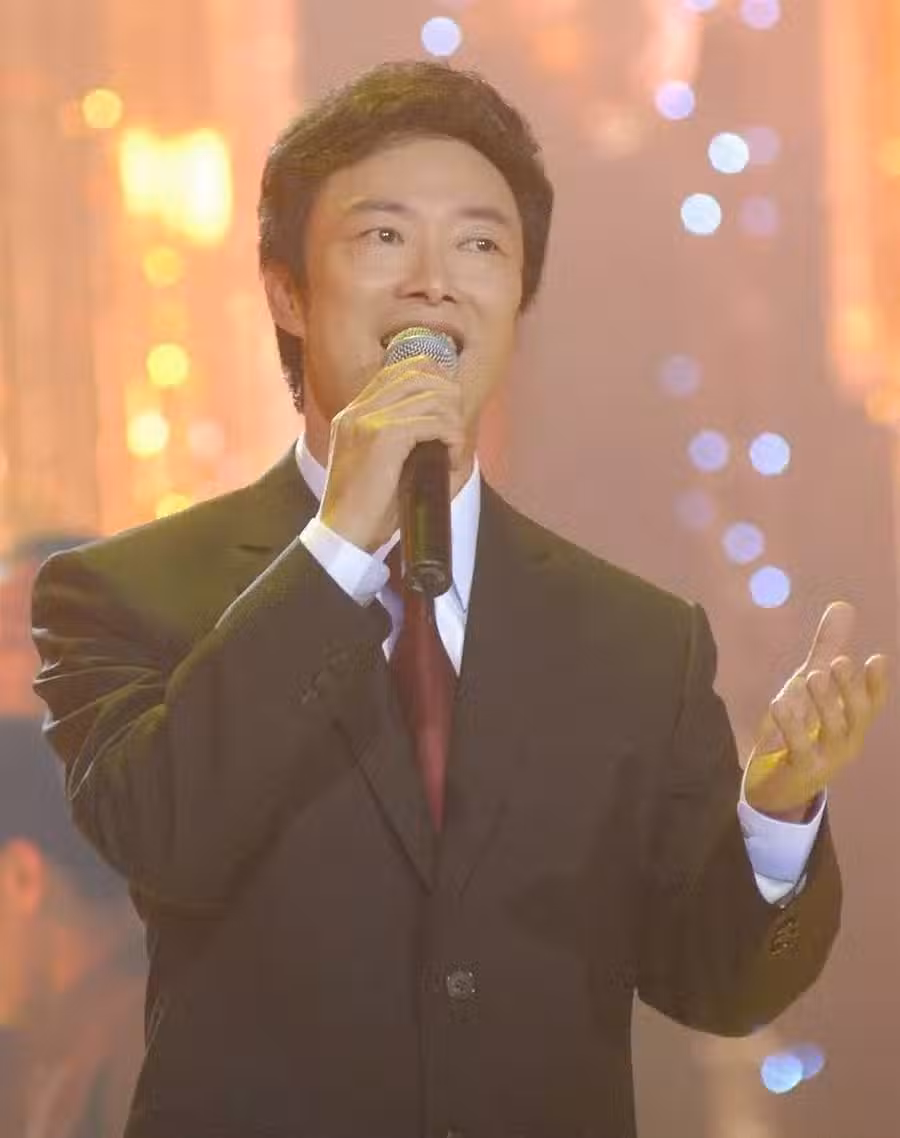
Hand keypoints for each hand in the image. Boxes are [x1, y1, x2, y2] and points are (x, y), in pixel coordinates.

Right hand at [319, 355, 468, 551]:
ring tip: (453, 451)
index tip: (450, 415)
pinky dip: (452, 439)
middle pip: (421, 372)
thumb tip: (450, 427)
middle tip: (455, 434)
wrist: (343, 535)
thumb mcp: (385, 464)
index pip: (402, 369)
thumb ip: (407, 438)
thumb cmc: (369, 509)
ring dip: (454, 422)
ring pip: (433, 395)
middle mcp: (359, 408)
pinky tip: (450, 461)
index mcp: (355, 412)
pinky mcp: (382, 436)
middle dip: (451, 399)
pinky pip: (433, 422)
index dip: (436, 383)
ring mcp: (368, 419)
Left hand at [744, 601, 889, 820]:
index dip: (876, 684)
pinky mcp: (801, 770)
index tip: (877, 659)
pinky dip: (791, 725)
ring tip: (811, 676)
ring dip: (824, 703)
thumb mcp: (807, 686)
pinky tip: (779, 702)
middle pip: (856, 715)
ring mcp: (826, 759)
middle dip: (849, 689)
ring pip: (833, 731)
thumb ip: (825, 649)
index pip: (871, 703)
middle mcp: (846, 741)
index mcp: (851, 723)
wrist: (774, 786)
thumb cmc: (796, 730)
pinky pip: (799, 747)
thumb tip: (843, 605)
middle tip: (838, 662)